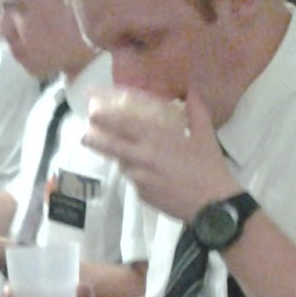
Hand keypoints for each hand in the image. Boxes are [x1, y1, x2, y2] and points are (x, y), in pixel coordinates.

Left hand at [83, 90, 238, 220]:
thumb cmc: (209, 167)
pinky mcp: (141, 195)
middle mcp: (142, 157)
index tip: (93, 112)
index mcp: (156, 139)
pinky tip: (147, 174)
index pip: (124, 125)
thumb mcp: (205, 135)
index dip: (106, 118)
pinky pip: (133, 181)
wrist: (211, 204)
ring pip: (122, 164)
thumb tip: (191, 91)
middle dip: (94, 139)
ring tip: (121, 153)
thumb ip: (196, 111)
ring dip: (120, 158)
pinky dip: (136, 174)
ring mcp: (139, 178)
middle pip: (110, 146)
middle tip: (84, 134)